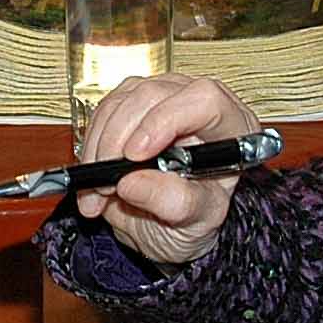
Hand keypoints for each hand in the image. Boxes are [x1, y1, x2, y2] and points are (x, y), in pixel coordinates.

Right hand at [71, 74, 262, 266]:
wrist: (169, 226)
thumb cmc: (194, 221)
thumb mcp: (193, 224)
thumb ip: (173, 202)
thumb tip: (132, 182)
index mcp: (232, 128)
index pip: (204, 100)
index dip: (165, 120)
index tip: (135, 155)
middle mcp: (198, 105)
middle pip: (152, 96)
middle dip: (119, 142)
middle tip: (107, 186)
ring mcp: (164, 99)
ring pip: (121, 101)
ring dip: (99, 148)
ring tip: (99, 191)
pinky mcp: (132, 103)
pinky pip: (103, 112)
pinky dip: (90, 147)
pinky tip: (94, 178)